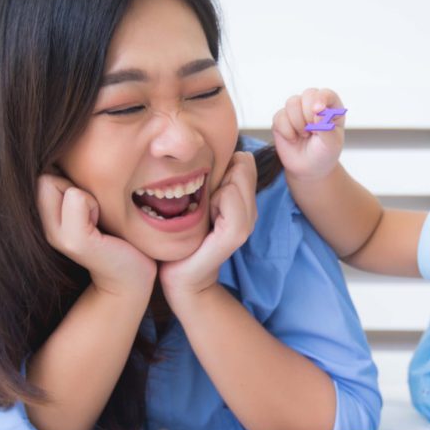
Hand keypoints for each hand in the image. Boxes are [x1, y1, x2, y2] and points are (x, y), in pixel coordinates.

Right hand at [37, 173, 155, 296]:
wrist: (131, 274)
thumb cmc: (116, 233)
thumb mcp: (91, 200)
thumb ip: (71, 177)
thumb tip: (59, 135)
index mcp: (46, 211)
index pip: (40, 165)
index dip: (68, 174)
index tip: (87, 199)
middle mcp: (42, 222)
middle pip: (45, 171)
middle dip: (75, 182)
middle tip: (95, 210)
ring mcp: (55, 233)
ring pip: (56, 181)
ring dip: (86, 195)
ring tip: (98, 218)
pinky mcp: (75, 241)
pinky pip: (76, 197)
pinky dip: (92, 205)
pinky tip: (103, 228)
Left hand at [158, 151, 257, 306]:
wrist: (179, 277)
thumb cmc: (182, 237)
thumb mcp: (198, 201)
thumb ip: (212, 178)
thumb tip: (224, 152)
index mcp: (242, 202)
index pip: (244, 161)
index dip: (221, 168)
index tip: (203, 191)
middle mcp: (250, 211)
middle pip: (244, 166)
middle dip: (219, 176)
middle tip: (201, 203)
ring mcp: (246, 223)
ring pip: (238, 179)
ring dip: (215, 189)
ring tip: (202, 213)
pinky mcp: (236, 234)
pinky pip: (231, 197)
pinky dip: (217, 200)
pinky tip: (205, 219)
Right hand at [272, 87, 345, 181]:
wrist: (309, 169)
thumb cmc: (324, 154)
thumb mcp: (331, 144)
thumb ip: (326, 127)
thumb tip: (317, 109)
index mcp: (331, 107)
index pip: (326, 94)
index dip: (321, 99)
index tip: (318, 110)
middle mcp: (313, 104)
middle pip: (308, 94)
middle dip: (309, 114)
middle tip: (313, 132)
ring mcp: (296, 110)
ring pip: (292, 103)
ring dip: (298, 123)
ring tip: (304, 135)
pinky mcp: (281, 118)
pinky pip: (279, 116)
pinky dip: (286, 131)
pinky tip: (293, 138)